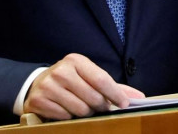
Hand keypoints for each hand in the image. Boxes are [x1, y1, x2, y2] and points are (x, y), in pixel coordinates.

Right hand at [23, 53, 144, 120]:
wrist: (38, 84)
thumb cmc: (71, 80)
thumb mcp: (89, 76)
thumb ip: (114, 86)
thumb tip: (138, 97)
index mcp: (76, 60)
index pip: (101, 79)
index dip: (115, 94)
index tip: (124, 104)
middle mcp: (61, 71)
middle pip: (93, 97)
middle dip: (100, 106)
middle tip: (100, 107)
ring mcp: (48, 86)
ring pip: (80, 109)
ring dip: (86, 113)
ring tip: (82, 107)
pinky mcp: (39, 101)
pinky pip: (65, 117)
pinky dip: (69, 117)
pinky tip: (67, 110)